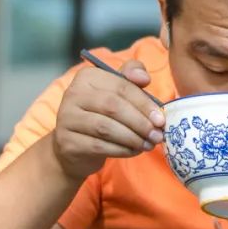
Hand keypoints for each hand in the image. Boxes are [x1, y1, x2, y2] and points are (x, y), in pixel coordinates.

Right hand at [53, 59, 165, 182]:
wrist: (74, 148)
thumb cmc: (101, 116)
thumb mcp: (116, 94)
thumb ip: (130, 80)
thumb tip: (144, 77)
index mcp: (87, 77)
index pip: (121, 86)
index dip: (144, 103)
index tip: (161, 119)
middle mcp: (72, 94)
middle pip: (113, 106)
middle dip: (140, 122)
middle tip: (157, 135)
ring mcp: (66, 118)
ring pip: (106, 128)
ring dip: (133, 138)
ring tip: (149, 144)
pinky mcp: (67, 142)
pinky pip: (99, 146)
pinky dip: (121, 150)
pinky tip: (134, 151)